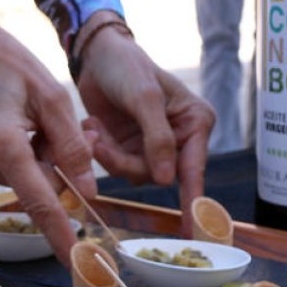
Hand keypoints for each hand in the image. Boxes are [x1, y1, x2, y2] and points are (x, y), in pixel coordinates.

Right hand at [0, 10, 94, 263]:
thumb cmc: (9, 65)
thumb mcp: (52, 96)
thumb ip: (73, 146)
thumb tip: (87, 193)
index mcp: (3, 145)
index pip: (40, 201)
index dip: (60, 234)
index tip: (75, 262)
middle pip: (41, 187)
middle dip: (61, 165)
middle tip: (67, 127)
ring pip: (28, 180)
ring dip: (42, 158)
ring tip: (32, 121)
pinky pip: (11, 173)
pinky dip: (24, 158)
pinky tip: (16, 127)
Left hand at [76, 19, 214, 235]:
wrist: (95, 53)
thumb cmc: (127, 65)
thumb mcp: (144, 97)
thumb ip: (158, 138)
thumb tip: (168, 179)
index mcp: (195, 122)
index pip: (194, 168)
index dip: (193, 201)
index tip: (195, 233)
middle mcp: (178, 137)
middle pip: (157, 174)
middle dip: (125, 162)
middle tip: (99, 142)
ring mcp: (151, 145)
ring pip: (133, 173)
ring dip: (108, 156)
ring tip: (92, 129)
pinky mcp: (127, 146)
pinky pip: (115, 165)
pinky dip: (100, 150)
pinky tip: (91, 127)